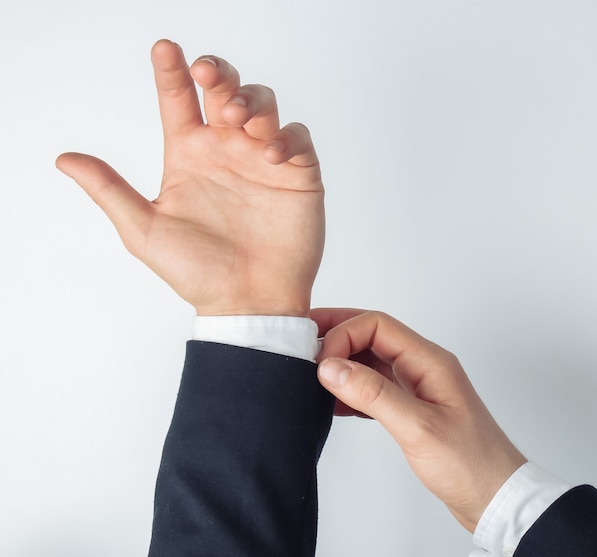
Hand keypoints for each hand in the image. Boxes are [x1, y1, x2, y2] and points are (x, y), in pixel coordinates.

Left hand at [57, 39, 323, 316]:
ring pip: (263, 104)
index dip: (171, 71)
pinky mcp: (297, 174)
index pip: (179, 102)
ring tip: (238, 120)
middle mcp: (226, 152)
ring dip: (252, 100)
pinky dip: (286, 135)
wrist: (248, 302)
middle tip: (208, 77)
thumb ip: (109, 191)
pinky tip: (269, 153)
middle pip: (225, 89)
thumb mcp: (145, 231)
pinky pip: (296, 137)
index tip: (164, 49)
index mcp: (190, 157)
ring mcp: (263, 160)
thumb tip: (65, 160)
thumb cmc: (198, 273)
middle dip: (218, 72)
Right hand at [313, 308, 526, 531]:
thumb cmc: (471, 464)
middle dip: (337, 335)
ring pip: (369, 359)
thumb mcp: (419, 427)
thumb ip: (374, 394)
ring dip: (340, 362)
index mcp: (428, 360)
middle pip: (371, 334)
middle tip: (303, 343)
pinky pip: (371, 385)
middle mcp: (420, 366)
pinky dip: (348, 388)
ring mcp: (413, 385)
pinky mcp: (408, 406)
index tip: (321, 359)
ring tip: (310, 371)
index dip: (344, 333)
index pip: (377, 325)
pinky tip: (331, 401)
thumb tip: (331, 367)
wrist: (494, 498)